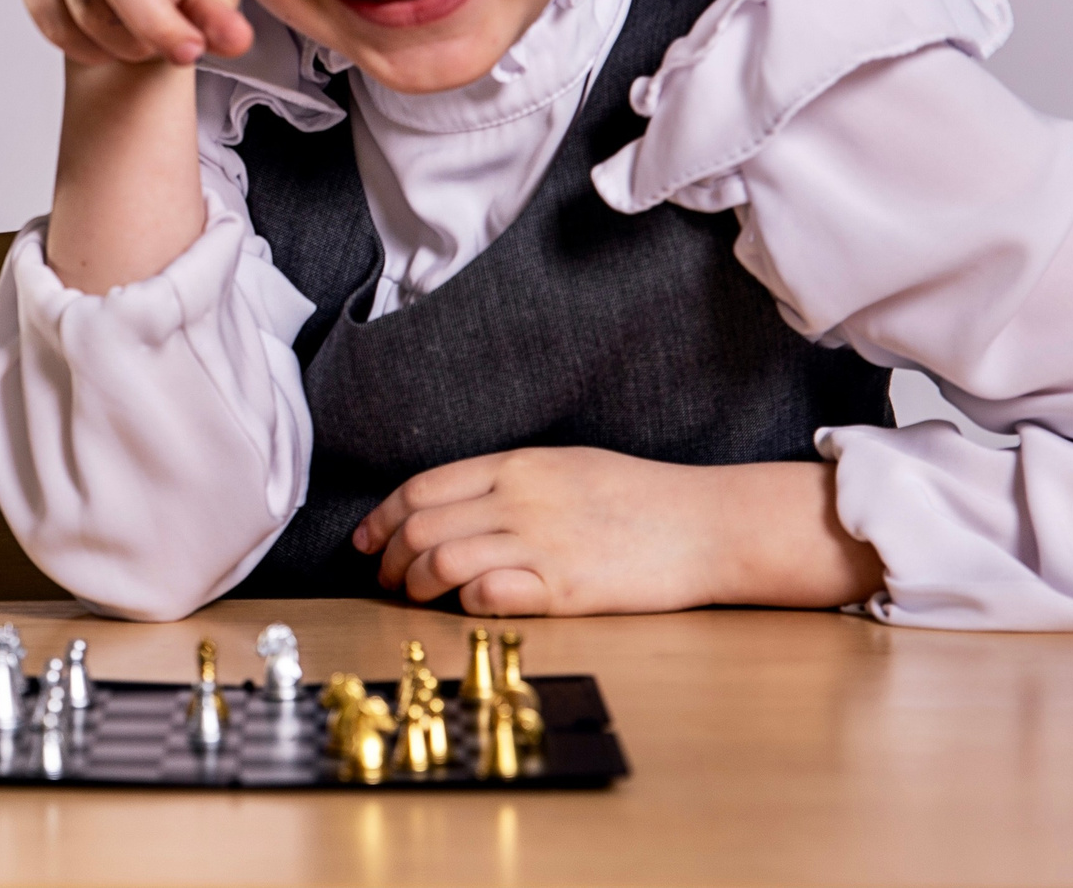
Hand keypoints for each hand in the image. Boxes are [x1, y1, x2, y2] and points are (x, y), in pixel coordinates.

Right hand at [20, 0, 251, 68]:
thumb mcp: (214, 4)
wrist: (138, 16)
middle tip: (184, 50)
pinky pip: (54, 23)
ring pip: (87, 12)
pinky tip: (105, 36)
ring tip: (142, 34)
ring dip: (124, 45)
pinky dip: (86, 50)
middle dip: (150, 25)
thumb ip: (222, 20)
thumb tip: (233, 38)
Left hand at [353, 450, 882, 615]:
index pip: (421, 488)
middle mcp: (519, 499)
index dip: (381, 519)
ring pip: (441, 560)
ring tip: (414, 598)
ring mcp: (540, 542)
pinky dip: (464, 601)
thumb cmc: (638, 498)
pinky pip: (489, 593)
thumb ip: (507, 482)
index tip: (366, 542)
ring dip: (415, 584)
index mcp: (516, 465)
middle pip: (419, 526)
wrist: (706, 524)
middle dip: (388, 558)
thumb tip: (453, 505)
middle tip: (384, 580)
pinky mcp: (564, 587)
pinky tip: (464, 606)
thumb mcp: (565, 468)